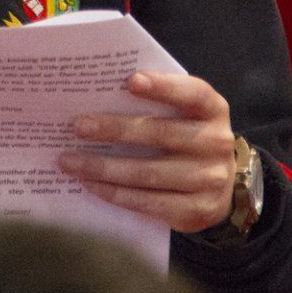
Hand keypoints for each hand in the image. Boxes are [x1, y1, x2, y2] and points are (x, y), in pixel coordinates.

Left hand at [57, 71, 238, 233]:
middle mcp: (217, 143)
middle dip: (115, 129)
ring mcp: (210, 180)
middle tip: (79, 126)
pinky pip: (149, 203)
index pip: (193, 93)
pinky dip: (116, 193)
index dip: (164, 86)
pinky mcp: (196, 211)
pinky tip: (91, 184)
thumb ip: (158, 100)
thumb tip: (102, 92)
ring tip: (70, 161)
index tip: (130, 81)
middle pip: (162, 134)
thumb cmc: (188, 136)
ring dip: (103, 167)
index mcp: (213, 110)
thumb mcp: (185, 113)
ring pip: (148, 173)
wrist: (221, 186)